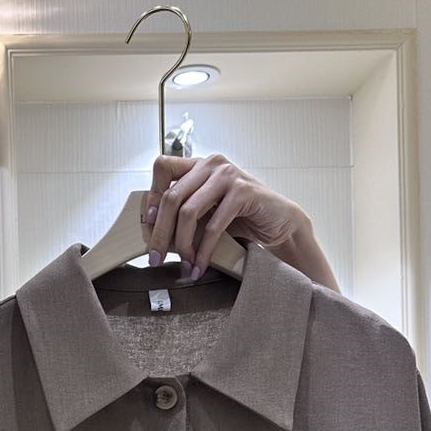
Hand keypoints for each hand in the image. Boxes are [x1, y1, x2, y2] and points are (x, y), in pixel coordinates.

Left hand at [145, 152, 328, 284]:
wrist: (278, 222)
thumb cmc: (240, 217)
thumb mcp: (207, 210)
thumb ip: (185, 209)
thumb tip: (152, 229)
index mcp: (199, 165)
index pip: (163, 168)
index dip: (152, 194)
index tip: (151, 222)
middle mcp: (212, 164)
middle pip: (172, 197)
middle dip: (160, 233)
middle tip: (155, 258)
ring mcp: (228, 175)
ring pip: (188, 212)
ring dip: (182, 244)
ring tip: (183, 264)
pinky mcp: (243, 192)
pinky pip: (212, 226)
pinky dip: (203, 251)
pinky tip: (200, 265)